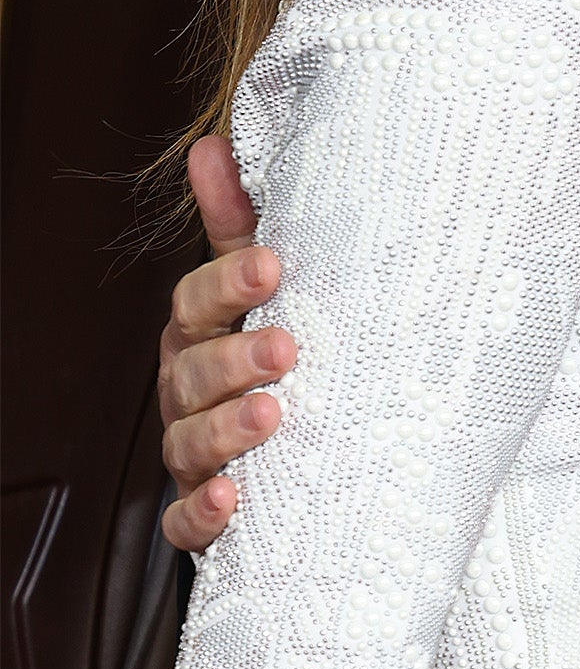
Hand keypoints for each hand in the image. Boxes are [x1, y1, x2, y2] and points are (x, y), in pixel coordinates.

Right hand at [159, 133, 296, 551]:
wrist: (305, 467)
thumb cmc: (279, 365)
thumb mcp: (266, 297)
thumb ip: (241, 228)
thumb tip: (212, 144)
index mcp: (200, 335)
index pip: (198, 302)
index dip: (229, 284)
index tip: (272, 266)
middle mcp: (186, 393)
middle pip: (191, 372)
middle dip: (235, 359)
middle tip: (286, 350)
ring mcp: (190, 456)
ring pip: (187, 442)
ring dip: (226, 429)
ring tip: (271, 417)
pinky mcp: (200, 516)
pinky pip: (186, 524)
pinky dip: (203, 514)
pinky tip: (230, 498)